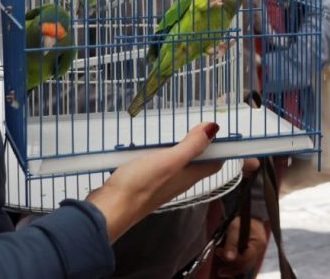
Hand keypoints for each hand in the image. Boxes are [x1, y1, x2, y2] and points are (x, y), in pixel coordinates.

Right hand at [86, 122, 222, 242]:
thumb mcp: (169, 160)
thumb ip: (191, 146)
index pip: (213, 163)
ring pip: (177, 163)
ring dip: (179, 147)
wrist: (111, 208)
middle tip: (195, 122)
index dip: (219, 148)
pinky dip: (160, 153)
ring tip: (175, 129)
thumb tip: (214, 128)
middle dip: (199, 143)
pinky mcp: (145, 183)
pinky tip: (151, 145)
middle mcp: (178, 181)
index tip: (217, 128)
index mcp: (189, 176)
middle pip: (196, 162)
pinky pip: (160, 165)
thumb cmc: (141, 185)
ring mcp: (161, 184)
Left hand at [214, 216, 268, 276]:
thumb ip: (232, 243)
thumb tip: (228, 258)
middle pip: (246, 266)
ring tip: (221, 261)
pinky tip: (227, 261)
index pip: (246, 260)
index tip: (221, 265)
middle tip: (220, 270)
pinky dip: (235, 263)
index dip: (233, 264)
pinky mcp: (252, 253)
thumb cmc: (243, 219)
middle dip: (232, 269)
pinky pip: (244, 262)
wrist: (250, 214)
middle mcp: (259, 251)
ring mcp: (256, 252)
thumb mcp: (235, 228)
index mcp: (258, 244)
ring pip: (245, 265)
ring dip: (232, 266)